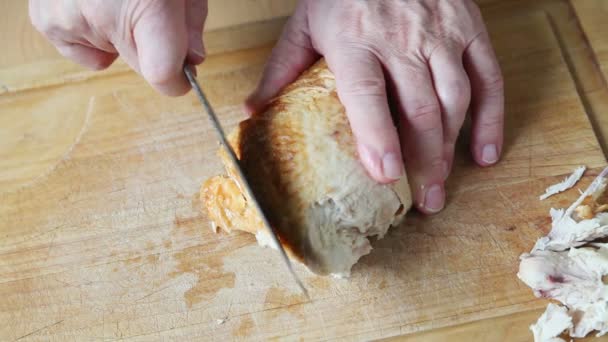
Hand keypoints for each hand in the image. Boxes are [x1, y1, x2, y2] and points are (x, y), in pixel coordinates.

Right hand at [29, 0, 207, 95]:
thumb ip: (190, 23)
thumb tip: (191, 60)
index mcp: (147, 4)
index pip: (163, 73)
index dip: (178, 79)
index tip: (183, 75)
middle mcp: (100, 16)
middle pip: (140, 64)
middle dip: (152, 47)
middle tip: (147, 8)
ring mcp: (66, 18)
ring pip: (110, 54)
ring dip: (119, 35)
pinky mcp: (45, 20)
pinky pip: (78, 47)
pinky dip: (90, 31)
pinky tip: (93, 1)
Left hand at [245, 0, 503, 213]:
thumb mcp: (306, 23)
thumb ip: (282, 68)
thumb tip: (253, 111)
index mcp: (356, 39)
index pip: (369, 96)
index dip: (379, 138)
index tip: (386, 177)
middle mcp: (402, 39)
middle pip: (420, 108)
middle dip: (424, 160)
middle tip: (424, 201)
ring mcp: (441, 33)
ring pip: (456, 99)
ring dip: (452, 147)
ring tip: (442, 185)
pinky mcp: (470, 29)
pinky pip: (489, 77)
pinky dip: (492, 117)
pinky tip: (485, 151)